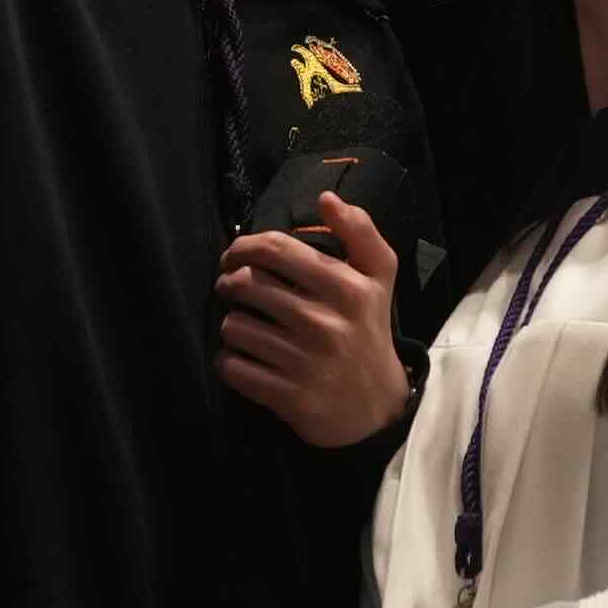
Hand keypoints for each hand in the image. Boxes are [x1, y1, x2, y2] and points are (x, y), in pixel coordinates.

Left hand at [217, 196, 409, 446]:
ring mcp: (304, 362)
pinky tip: (242, 358)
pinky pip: (232, 367)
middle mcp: (325, 323)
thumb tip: (326, 198)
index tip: (234, 256)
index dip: (243, 246)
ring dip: (230, 323)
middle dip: (229, 283)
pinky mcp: (287, 397)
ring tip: (242, 326)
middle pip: (246, 285)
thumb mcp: (379, 278)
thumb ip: (360, 231)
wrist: (378, 409)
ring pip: (234, 326)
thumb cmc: (369, 332)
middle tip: (231, 288)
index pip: (275, 250)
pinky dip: (228, 361)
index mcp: (347, 288)